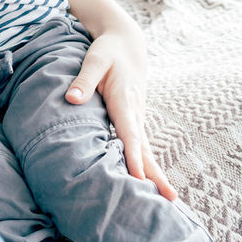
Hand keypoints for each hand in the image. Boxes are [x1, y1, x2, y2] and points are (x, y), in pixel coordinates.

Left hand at [66, 22, 177, 199]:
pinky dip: (147, 162)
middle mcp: (135, 112)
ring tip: (167, 197)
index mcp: (125, 100)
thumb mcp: (94, 59)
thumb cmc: (108, 51)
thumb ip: (84, 79)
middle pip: (145, 148)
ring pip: (146, 148)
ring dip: (155, 171)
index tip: (138, 177)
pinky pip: (141, 144)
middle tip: (169, 198)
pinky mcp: (134, 118)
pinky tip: (148, 179)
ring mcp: (137, 116)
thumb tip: (71, 99)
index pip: (130, 133)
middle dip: (155, 173)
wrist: (127, 43)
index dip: (133, 156)